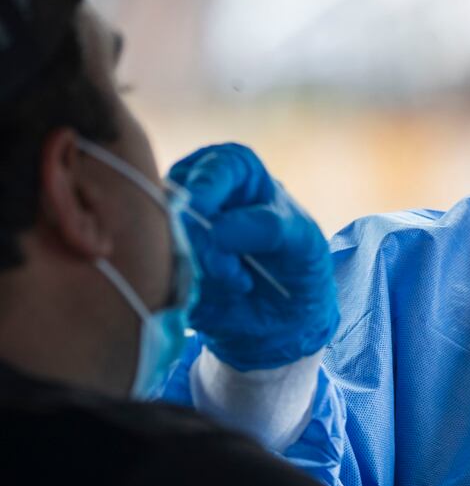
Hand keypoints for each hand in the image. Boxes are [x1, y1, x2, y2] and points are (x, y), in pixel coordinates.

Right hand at [168, 143, 338, 369]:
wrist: (285, 321)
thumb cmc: (299, 266)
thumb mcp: (302, 243)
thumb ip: (268, 228)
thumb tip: (217, 229)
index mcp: (240, 177)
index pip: (217, 164)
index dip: (206, 180)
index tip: (200, 205)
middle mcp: (202, 198)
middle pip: (176, 198)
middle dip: (198, 232)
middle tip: (227, 264)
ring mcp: (178, 231)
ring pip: (160, 234)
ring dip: (194, 262)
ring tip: (237, 282)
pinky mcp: (164, 267)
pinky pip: (152, 269)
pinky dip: (177, 284)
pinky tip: (211, 296)